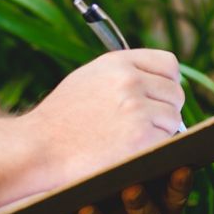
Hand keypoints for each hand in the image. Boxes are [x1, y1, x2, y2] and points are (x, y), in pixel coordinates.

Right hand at [21, 49, 184, 178]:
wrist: (38, 148)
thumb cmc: (60, 119)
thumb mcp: (89, 79)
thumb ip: (123, 75)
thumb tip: (159, 83)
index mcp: (118, 62)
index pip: (169, 64)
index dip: (167, 83)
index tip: (160, 97)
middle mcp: (130, 80)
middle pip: (175, 93)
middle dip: (164, 110)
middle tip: (142, 125)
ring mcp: (137, 108)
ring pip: (173, 118)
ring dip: (159, 132)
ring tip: (127, 139)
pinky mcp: (142, 137)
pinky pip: (166, 141)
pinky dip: (152, 149)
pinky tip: (127, 151)